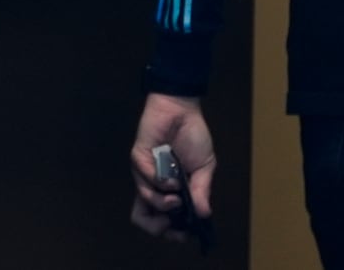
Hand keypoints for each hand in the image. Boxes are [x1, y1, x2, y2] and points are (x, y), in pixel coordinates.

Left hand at [129, 92, 214, 238]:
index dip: (170, 232)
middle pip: (143, 218)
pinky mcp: (138, 159)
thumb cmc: (193, 137)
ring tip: (176, 196)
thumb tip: (205, 214)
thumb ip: (202, 190)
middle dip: (157, 227)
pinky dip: (161, 182)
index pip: (161, 220)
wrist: (182, 110)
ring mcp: (144, 174)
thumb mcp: (205, 166)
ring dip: (162, 202)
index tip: (184, 234)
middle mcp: (153, 186)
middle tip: (171, 222)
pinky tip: (173, 177)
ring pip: (144, 202)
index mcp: (168, 191)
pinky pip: (145, 179)